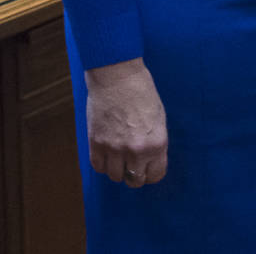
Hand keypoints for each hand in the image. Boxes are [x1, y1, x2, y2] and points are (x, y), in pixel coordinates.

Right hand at [85, 58, 168, 188]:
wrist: (117, 75)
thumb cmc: (141, 91)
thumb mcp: (158, 118)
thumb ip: (154, 142)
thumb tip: (149, 160)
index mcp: (157, 143)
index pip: (155, 175)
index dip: (150, 174)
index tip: (146, 169)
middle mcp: (137, 150)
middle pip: (135, 180)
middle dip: (134, 175)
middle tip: (131, 165)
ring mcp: (115, 148)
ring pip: (115, 176)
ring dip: (117, 169)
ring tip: (117, 156)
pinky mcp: (97, 142)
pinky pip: (98, 166)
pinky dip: (102, 163)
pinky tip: (105, 153)